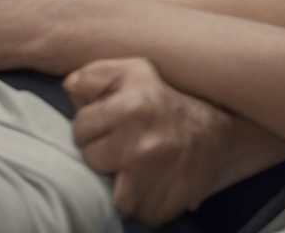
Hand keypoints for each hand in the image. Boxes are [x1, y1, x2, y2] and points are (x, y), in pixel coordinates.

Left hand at [66, 55, 228, 225]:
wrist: (216, 134)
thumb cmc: (164, 98)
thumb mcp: (132, 71)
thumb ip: (94, 74)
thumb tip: (68, 89)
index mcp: (130, 108)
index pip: (80, 128)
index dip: (89, 126)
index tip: (106, 125)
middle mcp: (141, 146)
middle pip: (91, 161)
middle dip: (102, 154)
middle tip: (120, 145)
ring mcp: (154, 180)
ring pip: (112, 194)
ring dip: (120, 184)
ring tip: (133, 167)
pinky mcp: (165, 206)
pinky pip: (138, 213)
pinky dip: (142, 202)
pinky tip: (151, 182)